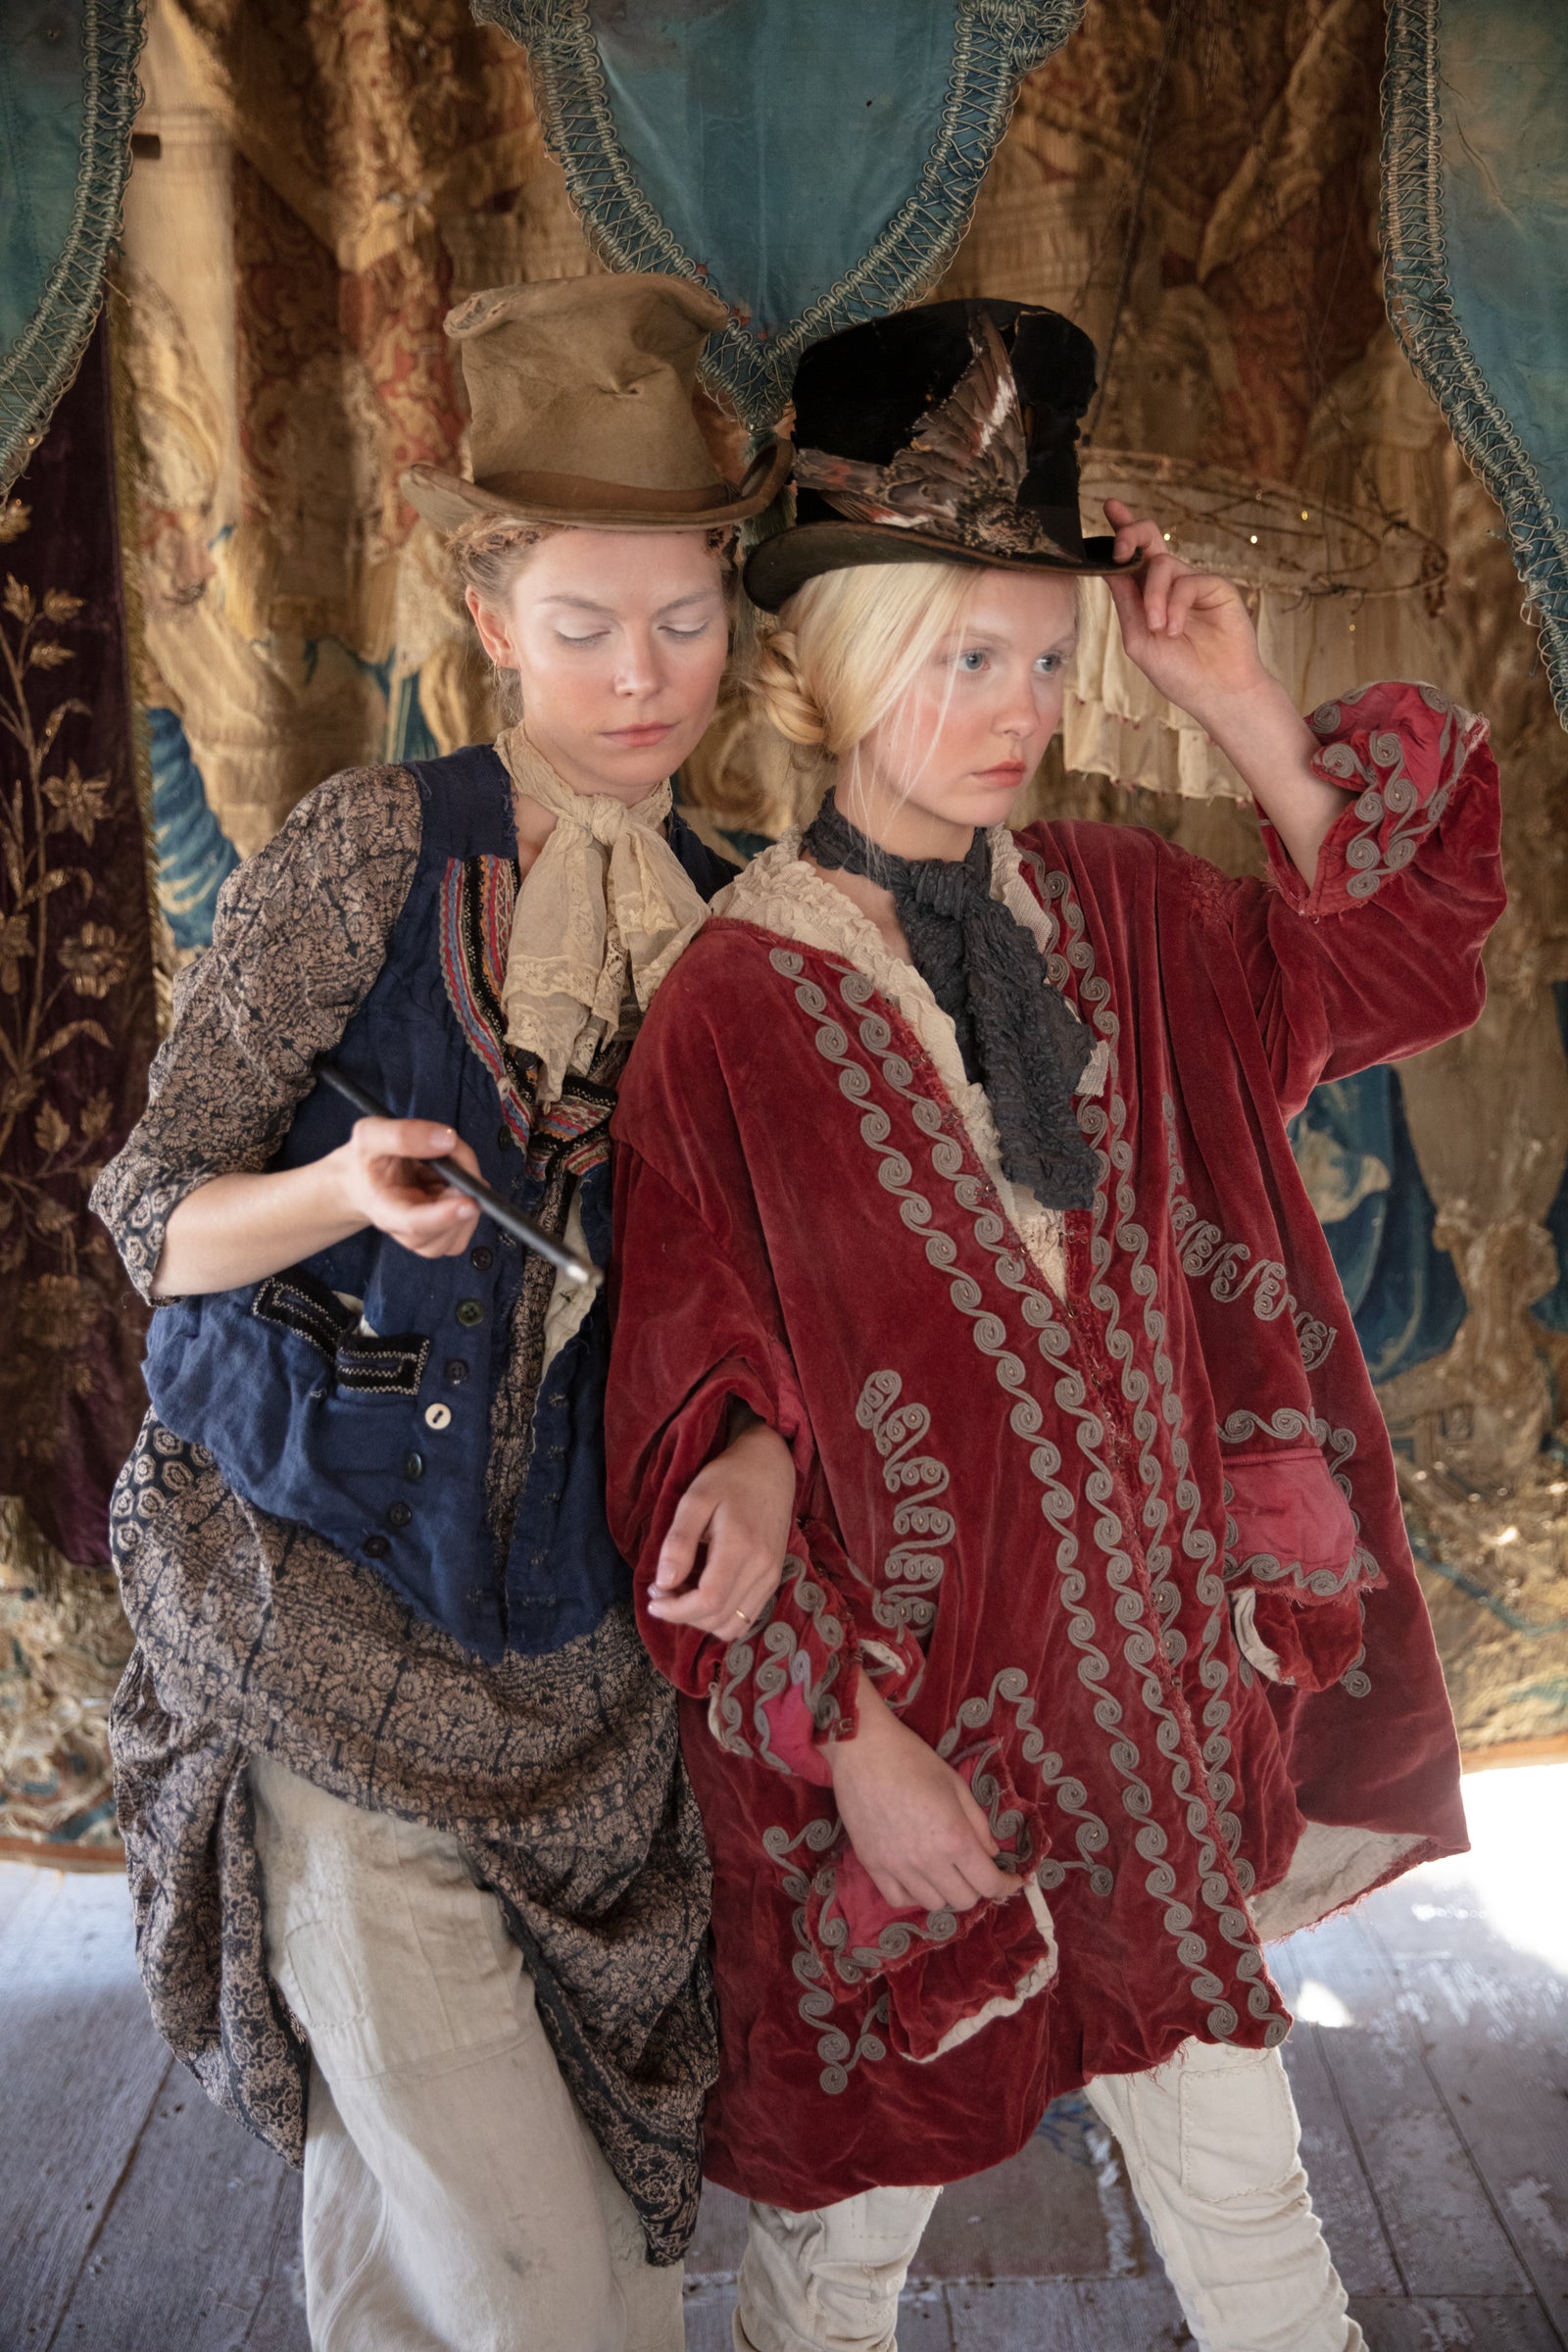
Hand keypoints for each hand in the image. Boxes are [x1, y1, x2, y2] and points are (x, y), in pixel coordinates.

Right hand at [328, 1117, 481, 1258]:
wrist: (366, 1181)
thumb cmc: (367, 1160)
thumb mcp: (370, 1135)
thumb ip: (402, 1135)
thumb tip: (448, 1140)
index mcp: (386, 1214)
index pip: (417, 1225)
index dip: (445, 1216)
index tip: (470, 1203)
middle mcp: (410, 1235)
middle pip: (454, 1218)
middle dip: (462, 1176)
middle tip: (447, 1147)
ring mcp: (433, 1240)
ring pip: (469, 1215)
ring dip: (465, 1181)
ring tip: (437, 1166)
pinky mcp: (451, 1235)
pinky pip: (475, 1212)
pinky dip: (469, 1189)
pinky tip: (445, 1181)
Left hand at [647, 1412, 796, 1635]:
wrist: (770, 1467)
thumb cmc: (728, 1478)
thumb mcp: (695, 1499)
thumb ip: (679, 1541)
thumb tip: (664, 1582)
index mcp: (740, 1546)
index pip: (708, 1601)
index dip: (676, 1610)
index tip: (653, 1598)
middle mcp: (762, 1568)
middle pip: (718, 1618)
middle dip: (682, 1615)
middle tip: (661, 1591)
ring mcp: (771, 1576)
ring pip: (733, 1625)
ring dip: (701, 1619)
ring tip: (681, 1593)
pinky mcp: (774, 1578)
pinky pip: (746, 1616)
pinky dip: (720, 1615)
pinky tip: (704, 1591)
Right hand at [828, 1681, 1018, 1914]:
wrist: (862, 1750)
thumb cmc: (913, 1759)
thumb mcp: (955, 1784)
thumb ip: (978, 1822)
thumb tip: (992, 1852)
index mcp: (955, 1838)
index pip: (989, 1883)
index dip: (1007, 1886)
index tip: (1014, 1880)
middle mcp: (928, 1861)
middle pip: (964, 1899)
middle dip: (978, 1887)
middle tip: (976, 1869)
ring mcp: (897, 1867)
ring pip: (933, 1904)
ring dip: (947, 1891)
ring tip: (946, 1871)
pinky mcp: (872, 1866)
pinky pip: (899, 1900)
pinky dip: (914, 1895)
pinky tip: (918, 1877)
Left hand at [1103, 499, 1270, 729]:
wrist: (1217, 694)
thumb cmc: (1179, 673)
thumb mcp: (1139, 640)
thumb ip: (1126, 604)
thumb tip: (1110, 568)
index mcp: (1147, 595)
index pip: (1132, 555)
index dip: (1121, 529)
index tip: (1109, 506)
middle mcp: (1169, 583)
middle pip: (1149, 539)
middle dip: (1131, 534)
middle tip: (1121, 550)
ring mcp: (1193, 583)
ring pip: (1163, 565)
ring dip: (1154, 597)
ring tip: (1160, 629)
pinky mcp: (1217, 587)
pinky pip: (1188, 582)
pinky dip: (1176, 606)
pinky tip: (1175, 630)